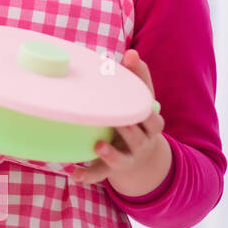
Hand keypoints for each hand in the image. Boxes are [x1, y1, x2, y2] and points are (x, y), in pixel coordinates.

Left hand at [70, 49, 170, 192]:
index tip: (135, 102)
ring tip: (98, 145)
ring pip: (122, 158)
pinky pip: (100, 174)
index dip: (145, 108)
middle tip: (116, 120)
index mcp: (150, 124)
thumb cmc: (137, 119)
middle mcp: (141, 143)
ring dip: (110, 153)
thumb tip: (131, 52)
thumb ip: (139, 76)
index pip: (151, 116)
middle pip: (138, 137)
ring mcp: (127, 158)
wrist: (144, 159)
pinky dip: (89, 175)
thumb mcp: (142, 101)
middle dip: (128, 130)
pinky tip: (75, 174)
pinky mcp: (111, 169)